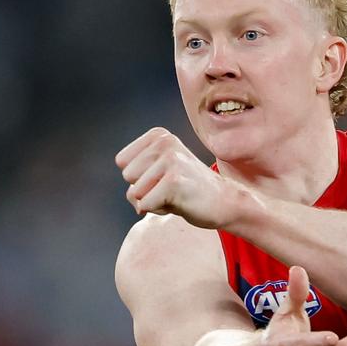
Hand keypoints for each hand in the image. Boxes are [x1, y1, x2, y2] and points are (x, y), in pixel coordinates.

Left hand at [116, 127, 241, 228]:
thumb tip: (134, 198)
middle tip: (170, 188)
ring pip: (134, 193)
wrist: (224, 201)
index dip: (138, 176)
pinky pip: (145, 205)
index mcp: (159, 135)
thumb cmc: (186, 189)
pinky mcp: (174, 181)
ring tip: (175, 194)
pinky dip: (159, 210)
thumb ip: (136, 172)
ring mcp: (170, 161)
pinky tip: (179, 203)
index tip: (162, 177)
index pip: (122, 161)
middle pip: (127, 176)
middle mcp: (164, 142)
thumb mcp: (159, 171)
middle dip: (144, 189)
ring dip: (152, 201)